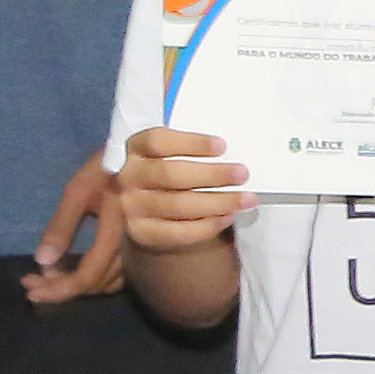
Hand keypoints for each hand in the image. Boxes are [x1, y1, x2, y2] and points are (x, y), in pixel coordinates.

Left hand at [19, 156, 126, 306]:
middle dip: (59, 287)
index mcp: (116, 234)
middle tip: (31, 281)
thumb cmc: (107, 167)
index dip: (58, 289)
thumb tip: (42, 262)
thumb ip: (61, 226)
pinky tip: (75, 263)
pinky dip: (93, 274)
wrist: (145, 153)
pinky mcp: (139, 243)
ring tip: (49, 272)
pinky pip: (117, 271)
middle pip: (96, 283)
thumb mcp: (78, 191)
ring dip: (76, 283)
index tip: (29, 289)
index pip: (88, 276)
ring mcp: (139, 247)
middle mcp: (132, 247)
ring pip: (108, 281)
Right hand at [114, 127, 250, 263]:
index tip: (222, 146)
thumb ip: (198, 156)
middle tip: (242, 174)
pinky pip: (177, 231)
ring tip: (245, 199)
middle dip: (211, 174)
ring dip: (217, 202)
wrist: (153, 217)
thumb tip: (235, 159)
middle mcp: (128, 176)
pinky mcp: (140, 232)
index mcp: (136, 149)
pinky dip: (206, 226)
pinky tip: (227, 217)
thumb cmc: (176, 178)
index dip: (190, 143)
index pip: (158, 141)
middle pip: (170, 174)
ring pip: (177, 205)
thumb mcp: (179, 159)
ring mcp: (130, 206)